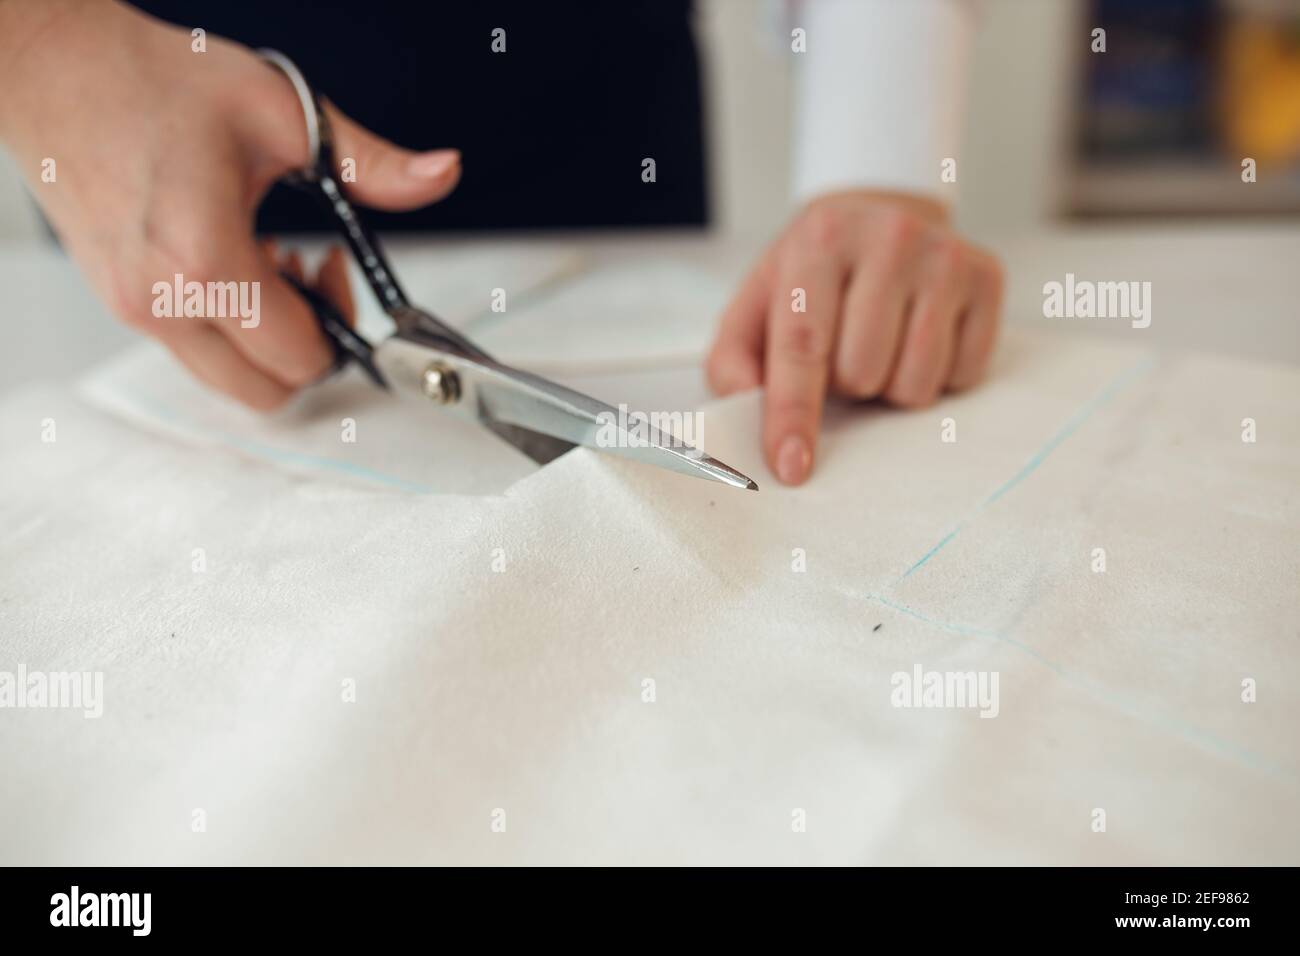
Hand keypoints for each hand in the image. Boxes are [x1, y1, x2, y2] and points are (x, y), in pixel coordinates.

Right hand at [0, 0, 459, 408]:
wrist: (57, 68)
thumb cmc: (155, 81)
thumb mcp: (284, 113)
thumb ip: (372, 162)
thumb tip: (444, 173)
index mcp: (206, 261)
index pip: (301, 358)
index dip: (340, 326)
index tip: (337, 266)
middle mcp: (161, 301)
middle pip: (267, 393)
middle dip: (309, 350)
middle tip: (312, 277)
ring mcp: (132, 309)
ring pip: (229, 382)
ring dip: (266, 343)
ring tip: (270, 264)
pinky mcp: (119, 304)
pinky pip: (195, 354)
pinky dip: (229, 330)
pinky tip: (233, 263)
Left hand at [706, 190, 1003, 484]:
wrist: (877, 220)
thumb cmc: (811, 278)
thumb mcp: (755, 306)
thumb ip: (732, 361)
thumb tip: (745, 406)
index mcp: (820, 240)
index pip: (804, 344)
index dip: (794, 412)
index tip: (792, 466)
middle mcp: (889, 238)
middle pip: (862, 373)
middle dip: (846, 385)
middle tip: (843, 352)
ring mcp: (945, 257)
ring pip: (915, 383)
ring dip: (889, 387)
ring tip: (880, 346)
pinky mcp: (987, 279)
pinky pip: (960, 375)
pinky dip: (935, 376)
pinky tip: (919, 338)